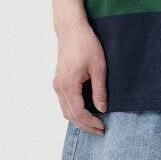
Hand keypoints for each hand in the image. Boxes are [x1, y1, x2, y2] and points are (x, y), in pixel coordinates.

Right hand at [52, 17, 107, 134]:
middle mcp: (59, 87)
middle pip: (70, 115)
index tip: (102, 127)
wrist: (72, 29)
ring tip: (94, 123)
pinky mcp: (59, 80)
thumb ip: (100, 90)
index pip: (78, 113)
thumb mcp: (99, 66)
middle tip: (100, 130)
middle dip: (85, 125)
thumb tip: (102, 108)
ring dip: (79, 119)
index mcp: (69, 85)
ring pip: (66, 110)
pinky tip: (86, 110)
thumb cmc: (86, 43)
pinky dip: (74, 110)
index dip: (91, 122)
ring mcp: (57, 84)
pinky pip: (64, 102)